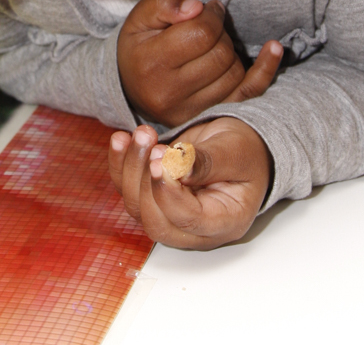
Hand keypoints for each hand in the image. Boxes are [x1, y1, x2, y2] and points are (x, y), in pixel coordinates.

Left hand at [108, 119, 271, 248]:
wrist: (234, 147)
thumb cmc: (243, 152)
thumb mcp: (234, 151)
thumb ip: (208, 161)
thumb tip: (178, 167)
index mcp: (224, 222)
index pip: (188, 221)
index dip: (168, 193)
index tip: (160, 159)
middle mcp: (194, 229)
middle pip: (155, 221)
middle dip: (144, 180)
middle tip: (151, 143)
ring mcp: (170, 216)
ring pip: (136, 206)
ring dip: (131, 167)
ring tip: (143, 134)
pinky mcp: (152, 198)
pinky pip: (126, 189)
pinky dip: (119, 164)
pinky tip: (121, 139)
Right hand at [117, 0, 282, 126]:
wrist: (130, 86)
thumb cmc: (139, 46)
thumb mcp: (140, 16)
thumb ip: (165, 3)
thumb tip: (197, 8)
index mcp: (152, 64)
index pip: (200, 33)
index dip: (210, 15)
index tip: (206, 10)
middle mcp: (170, 94)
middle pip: (221, 54)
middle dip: (220, 33)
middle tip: (208, 27)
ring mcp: (191, 112)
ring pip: (234, 72)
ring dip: (230, 51)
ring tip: (212, 45)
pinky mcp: (208, 118)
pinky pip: (248, 94)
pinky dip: (266, 70)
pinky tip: (275, 48)